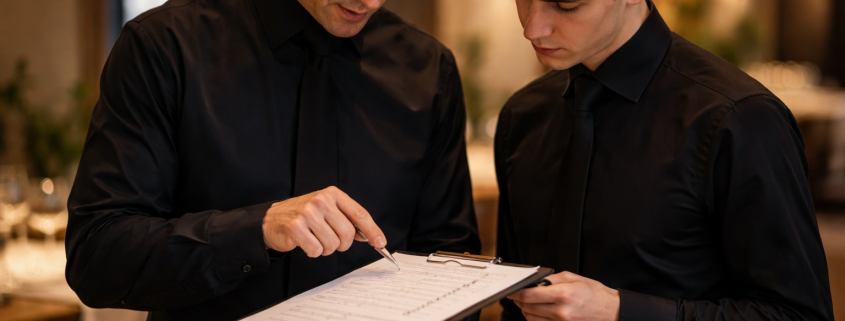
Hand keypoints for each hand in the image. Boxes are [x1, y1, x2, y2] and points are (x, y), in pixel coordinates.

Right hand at [262, 186, 385, 256]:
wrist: (272, 219)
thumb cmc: (302, 215)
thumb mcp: (327, 210)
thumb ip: (347, 219)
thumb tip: (368, 236)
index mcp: (332, 194)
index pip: (359, 214)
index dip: (372, 230)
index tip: (381, 242)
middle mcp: (321, 201)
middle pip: (348, 234)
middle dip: (342, 244)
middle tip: (331, 241)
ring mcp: (308, 213)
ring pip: (333, 244)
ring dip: (326, 248)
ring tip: (315, 239)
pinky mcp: (296, 227)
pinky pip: (316, 250)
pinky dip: (313, 252)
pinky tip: (306, 242)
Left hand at [508, 271, 619, 320]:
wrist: (611, 311)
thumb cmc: (595, 294)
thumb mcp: (574, 278)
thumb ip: (552, 279)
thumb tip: (535, 282)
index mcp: (563, 294)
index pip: (530, 295)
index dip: (517, 293)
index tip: (513, 291)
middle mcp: (561, 311)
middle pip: (528, 308)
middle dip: (519, 301)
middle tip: (518, 296)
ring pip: (532, 319)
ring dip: (526, 311)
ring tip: (528, 303)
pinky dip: (535, 319)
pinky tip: (538, 312)